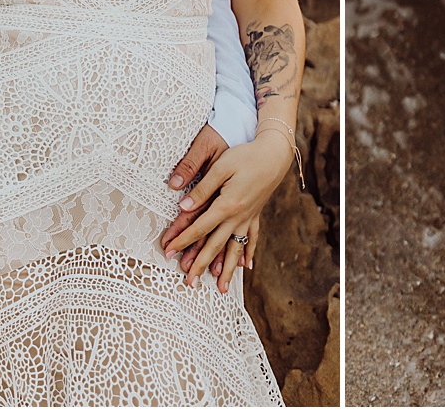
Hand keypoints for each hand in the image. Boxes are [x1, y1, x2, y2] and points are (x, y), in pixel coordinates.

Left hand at [161, 130, 290, 292]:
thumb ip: (202, 188)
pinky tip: (247, 267)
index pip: (199, 227)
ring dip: (227, 270)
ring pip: (236, 249)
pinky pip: (252, 238)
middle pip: (216, 245)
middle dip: (201, 265)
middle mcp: (238, 216)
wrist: (275, 154)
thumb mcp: (221, 166)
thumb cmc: (247, 156)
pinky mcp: (256, 214)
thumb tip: (184, 207)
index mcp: (226, 204)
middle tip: (190, 283)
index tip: (169, 252)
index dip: (182, 240)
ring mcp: (249, 217)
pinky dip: (249, 253)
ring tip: (222, 289)